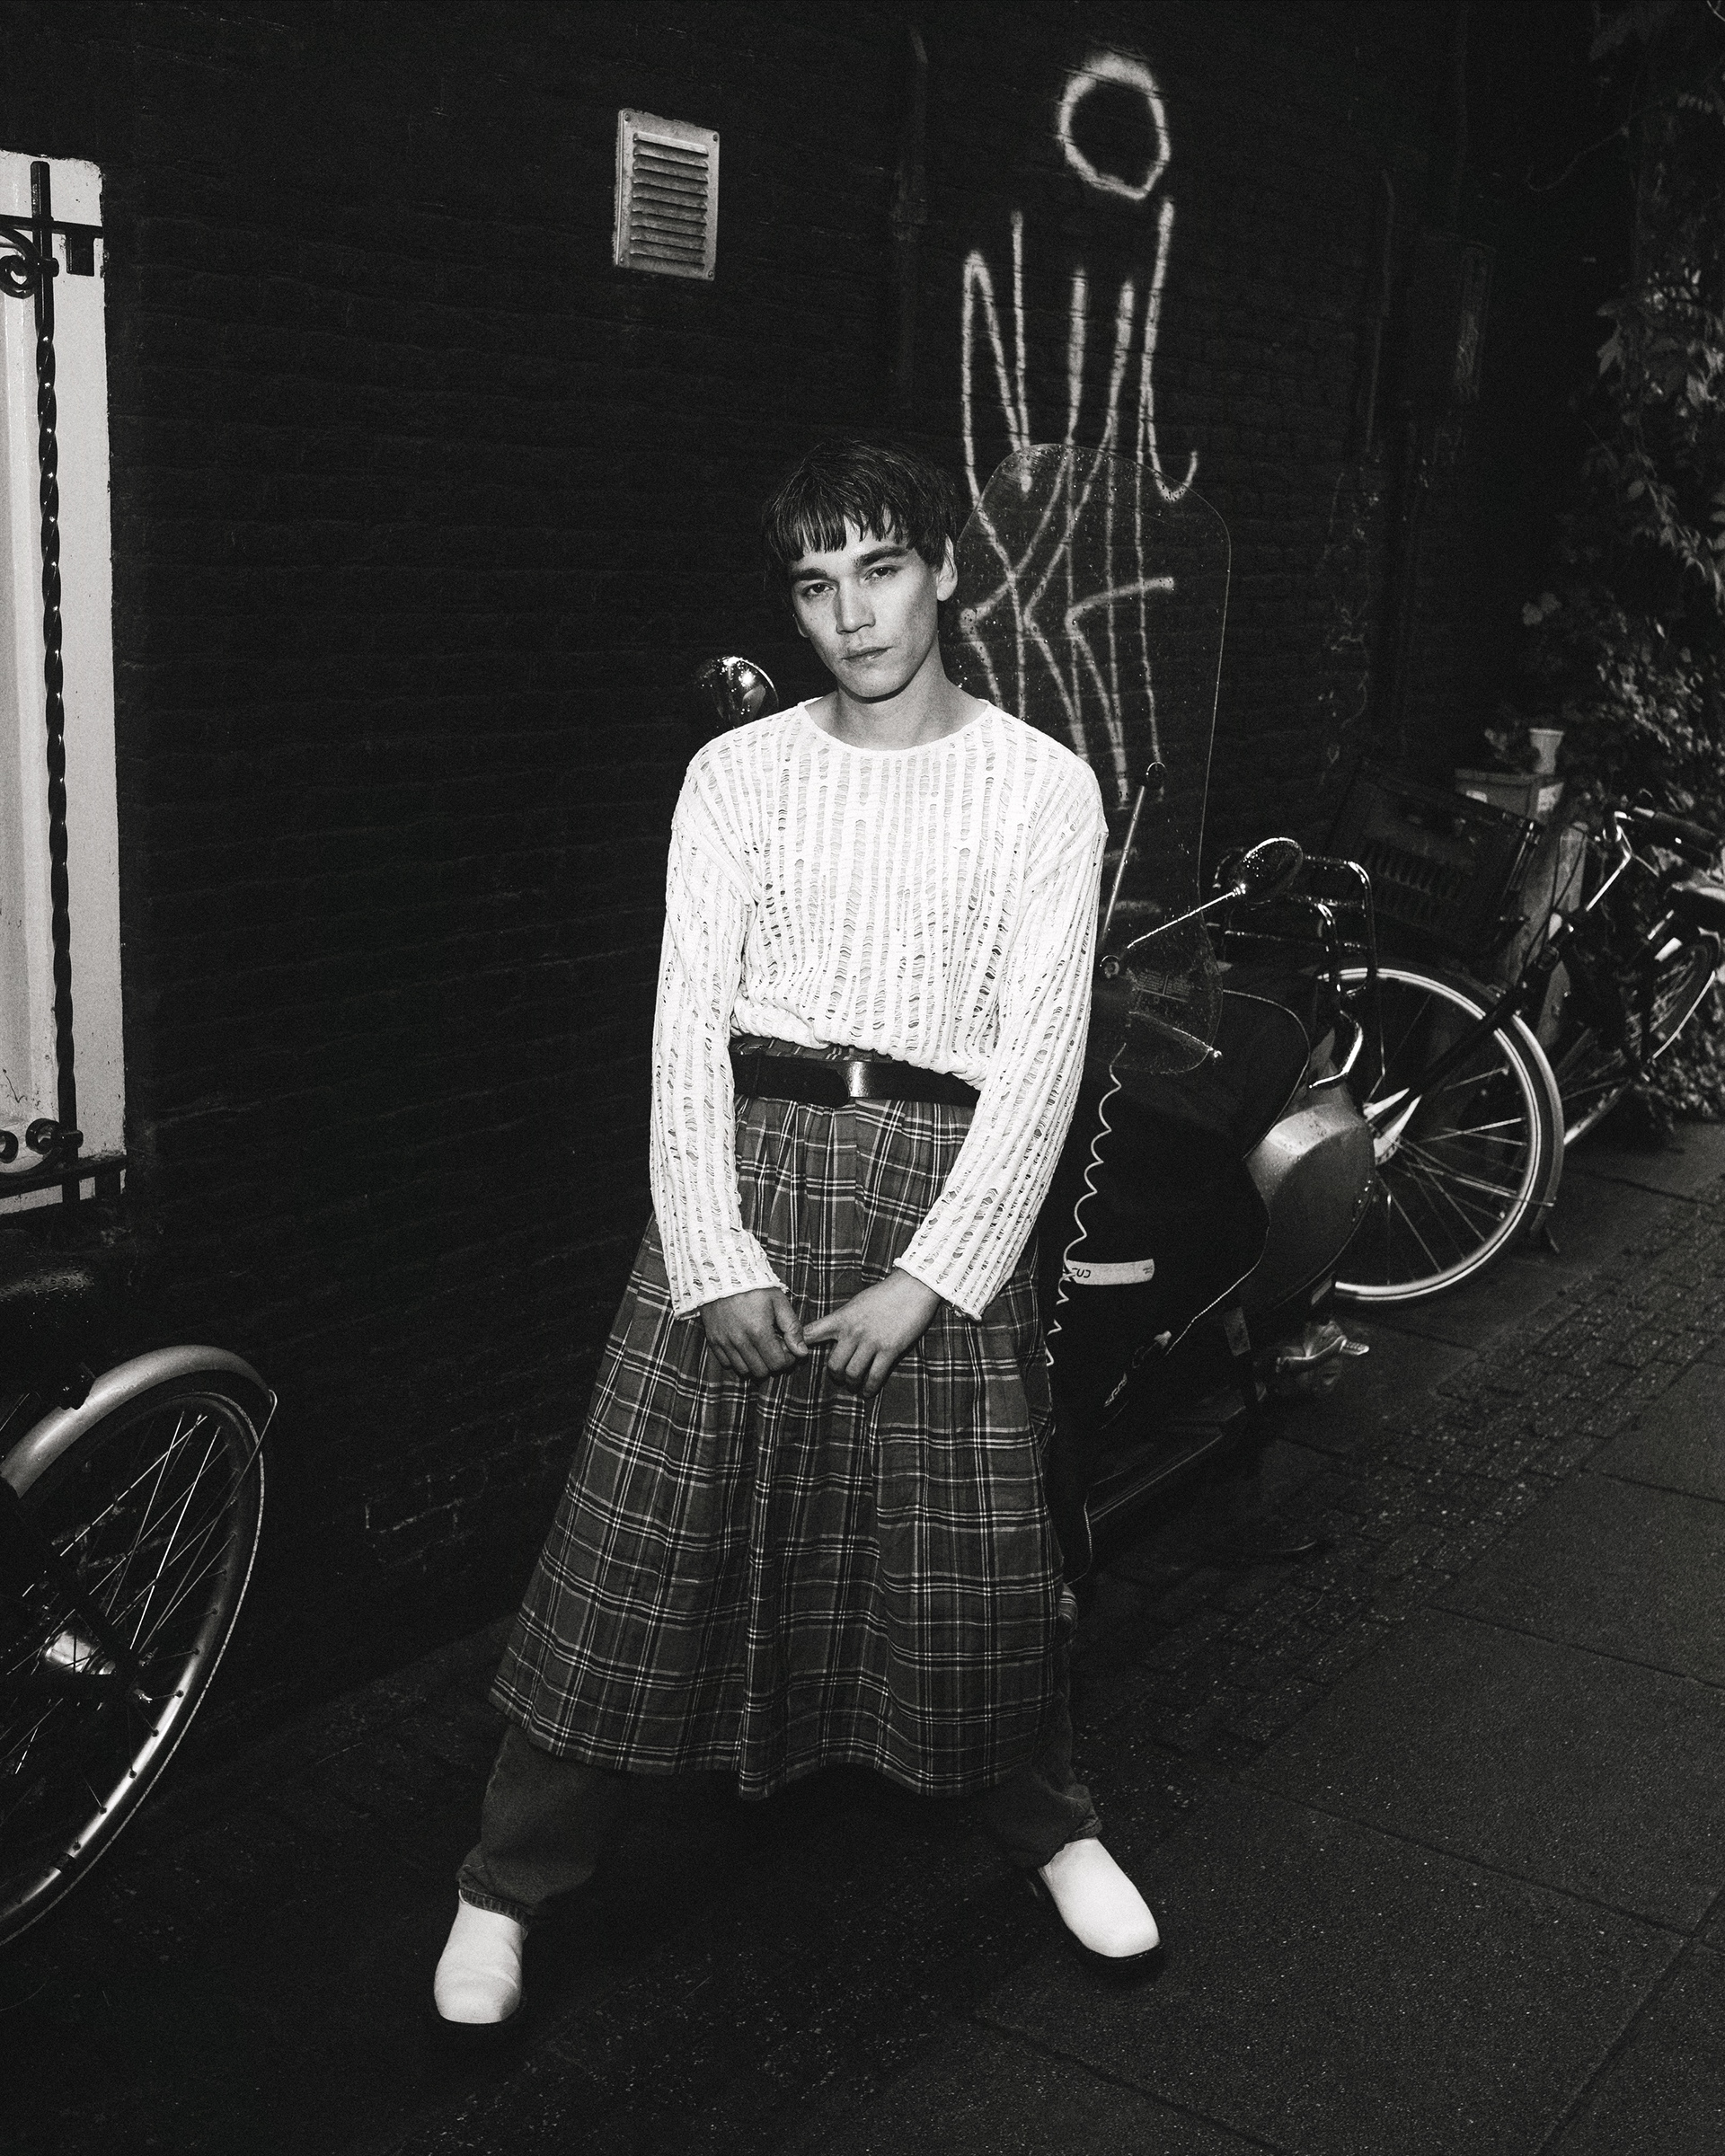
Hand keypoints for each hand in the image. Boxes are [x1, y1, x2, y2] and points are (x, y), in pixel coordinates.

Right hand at [700, 1287, 808, 1379]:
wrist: (723, 1273)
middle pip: (760, 1371)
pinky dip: (737, 1359)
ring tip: (758, 1346)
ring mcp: (724, 1342)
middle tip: (773, 1347)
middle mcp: (739, 1340)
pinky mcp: (713, 1340)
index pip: (776, 1364)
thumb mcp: (779, 1302)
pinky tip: (744, 1345)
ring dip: (754, 1363)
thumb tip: (802, 1352)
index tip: (787, 1349)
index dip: (786, 1360)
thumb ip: (792, 1328)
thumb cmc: (755, 1286)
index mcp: (758, 1331)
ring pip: (743, 1370)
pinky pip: (726, 1363)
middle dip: (771, 1363)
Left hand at [804, 1270, 943, 1395]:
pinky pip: (875, 1376)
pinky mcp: (889, 1349)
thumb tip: (834, 1334)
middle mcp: (853, 1331)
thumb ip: (843, 1319)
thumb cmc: (886, 1294)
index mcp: (842, 1318)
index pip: (810, 1333)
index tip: (795, 1357)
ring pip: (852, 1373)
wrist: (913, 1287)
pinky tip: (868, 1391)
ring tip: (854, 1385)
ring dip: (852, 1383)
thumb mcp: (857, 1303)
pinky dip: (870, 1388)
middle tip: (840, 1377)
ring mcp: (871, 1341)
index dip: (797, 1346)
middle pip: (833, 1364)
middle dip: (835, 1375)